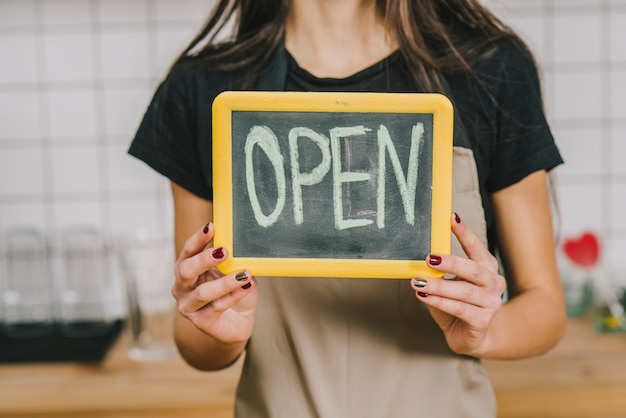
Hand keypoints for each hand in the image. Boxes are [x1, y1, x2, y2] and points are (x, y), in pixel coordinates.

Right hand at [171, 222, 257, 344]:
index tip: (211, 227)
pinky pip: (217, 307)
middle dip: (204, 260)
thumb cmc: (232, 291)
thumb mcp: (232, 270)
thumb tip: (241, 241)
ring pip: (203, 292)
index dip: (198, 239)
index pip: (188, 251)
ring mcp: (188, 306)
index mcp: (187, 268)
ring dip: (225, 282)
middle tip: (224, 251)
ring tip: (244, 274)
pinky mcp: (201, 322)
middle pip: (185, 270)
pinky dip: (234, 295)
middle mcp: (182, 287)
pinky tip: (248, 286)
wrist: (239, 321)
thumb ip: (231, 258)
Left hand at [410, 213, 505, 356]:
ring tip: (418, 281)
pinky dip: (440, 302)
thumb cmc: (457, 305)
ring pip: (464, 290)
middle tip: (428, 258)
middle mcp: (494, 283)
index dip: (464, 232)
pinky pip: (460, 309)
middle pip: (473, 268)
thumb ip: (440, 271)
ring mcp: (491, 303)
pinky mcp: (483, 321)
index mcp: (486, 268)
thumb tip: (419, 257)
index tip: (451, 217)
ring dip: (439, 285)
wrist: (470, 337)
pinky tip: (424, 296)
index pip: (476, 247)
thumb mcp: (449, 283)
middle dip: (450, 261)